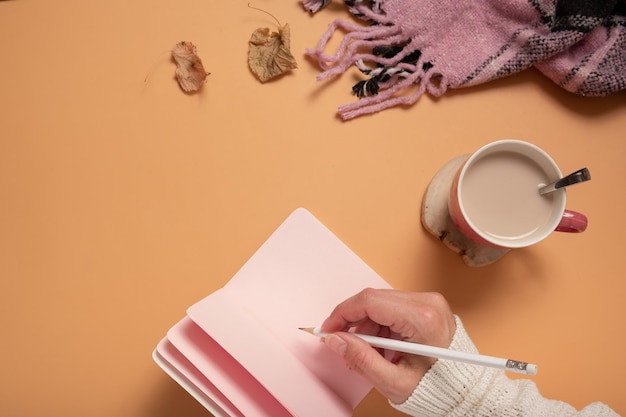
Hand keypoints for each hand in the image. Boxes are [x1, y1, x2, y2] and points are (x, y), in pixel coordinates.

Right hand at [320, 288, 455, 403]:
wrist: (464, 390)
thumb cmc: (436, 388)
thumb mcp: (394, 382)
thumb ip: (361, 360)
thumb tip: (335, 340)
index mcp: (422, 318)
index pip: (370, 301)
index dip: (342, 314)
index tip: (328, 329)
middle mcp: (428, 302)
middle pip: (374, 300)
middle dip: (354, 323)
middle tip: (344, 345)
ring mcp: (430, 302)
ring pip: (382, 304)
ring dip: (367, 327)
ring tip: (368, 354)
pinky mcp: (428, 306)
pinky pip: (394, 308)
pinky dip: (381, 326)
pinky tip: (382, 348)